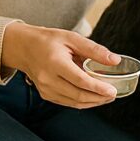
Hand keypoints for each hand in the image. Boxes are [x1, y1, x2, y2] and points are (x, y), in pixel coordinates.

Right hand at [1, 22, 120, 108]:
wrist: (24, 48)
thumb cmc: (49, 40)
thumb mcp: (72, 38)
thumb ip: (94, 50)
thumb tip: (115, 60)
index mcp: (55, 63)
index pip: (80, 81)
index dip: (98, 88)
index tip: (113, 90)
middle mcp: (48, 79)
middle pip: (78, 95)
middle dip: (99, 98)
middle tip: (114, 94)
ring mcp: (45, 89)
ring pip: (74, 102)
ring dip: (92, 102)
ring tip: (107, 97)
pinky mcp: (46, 95)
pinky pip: (67, 102)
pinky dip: (82, 102)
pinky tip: (93, 97)